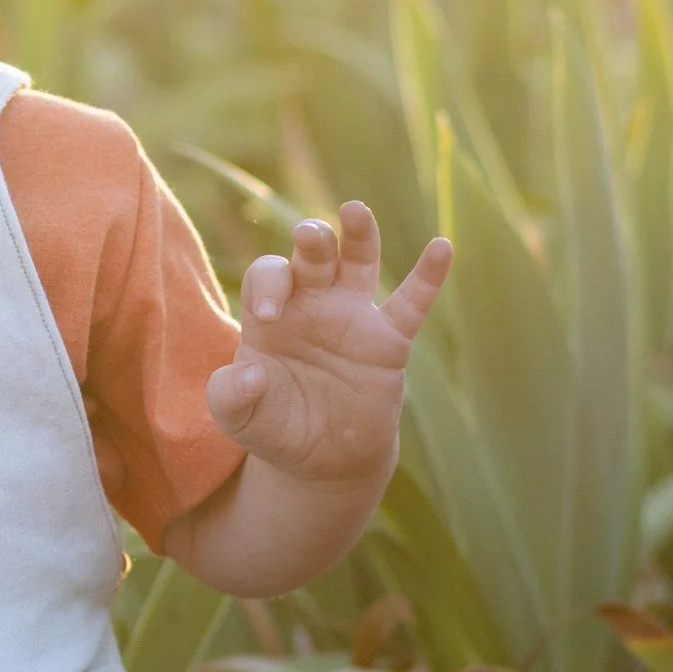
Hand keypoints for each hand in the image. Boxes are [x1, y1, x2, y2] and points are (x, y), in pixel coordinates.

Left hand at [204, 204, 451, 488]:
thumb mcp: (239, 418)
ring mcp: (352, 317)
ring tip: (355, 211)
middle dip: (312, 239)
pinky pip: (412, 303)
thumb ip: (230, 396)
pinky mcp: (389, 342)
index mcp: (271, 314)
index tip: (269, 315)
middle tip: (309, 236)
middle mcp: (311, 304)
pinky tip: (442, 247)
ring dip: (358, 236)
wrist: (322, 461)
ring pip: (358, 263)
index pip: (268, 275)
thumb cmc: (274, 427)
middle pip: (313, 255)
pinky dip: (428, 276)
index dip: (268, 286)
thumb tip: (248, 373)